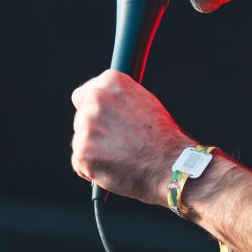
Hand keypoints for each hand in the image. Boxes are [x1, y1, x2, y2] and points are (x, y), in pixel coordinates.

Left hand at [70, 70, 192, 202]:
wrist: (170, 166)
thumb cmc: (163, 138)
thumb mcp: (145, 102)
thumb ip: (119, 100)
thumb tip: (105, 104)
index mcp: (110, 83)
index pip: (83, 95)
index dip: (93, 110)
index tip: (101, 122)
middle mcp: (95, 100)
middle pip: (80, 119)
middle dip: (95, 132)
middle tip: (118, 144)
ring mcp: (86, 127)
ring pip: (81, 141)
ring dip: (94, 151)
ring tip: (120, 157)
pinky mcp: (82, 152)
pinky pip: (80, 163)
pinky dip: (92, 169)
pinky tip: (114, 168)